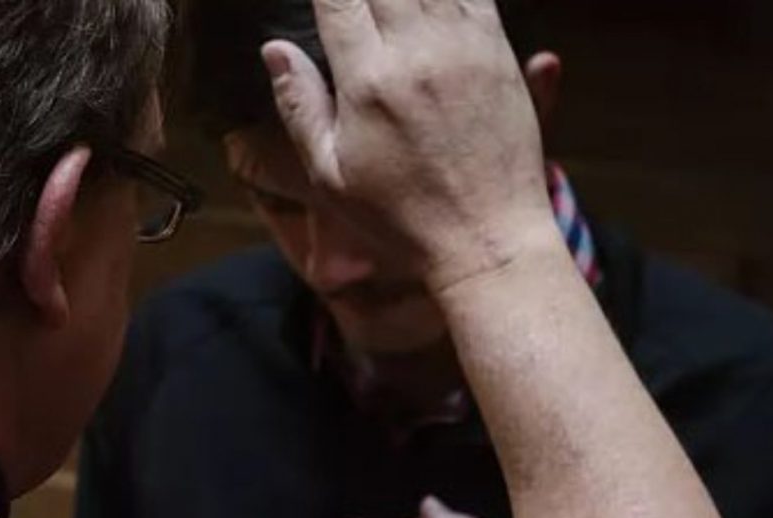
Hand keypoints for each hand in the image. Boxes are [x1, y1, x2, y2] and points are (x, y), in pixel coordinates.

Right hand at [263, 0, 556, 291]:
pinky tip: (431, 2)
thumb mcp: (330, 175)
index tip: (321, 2)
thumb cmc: (400, 217)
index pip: (338, 0)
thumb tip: (274, 49)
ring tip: (387, 5)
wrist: (486, 238)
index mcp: (368, 81)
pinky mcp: (499, 54)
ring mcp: (464, 49)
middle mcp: (417, 53)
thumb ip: (299, 105)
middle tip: (352, 5)